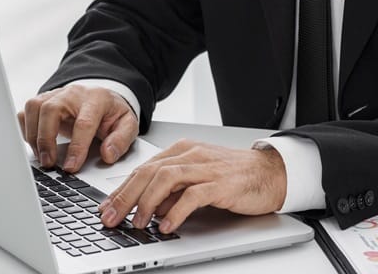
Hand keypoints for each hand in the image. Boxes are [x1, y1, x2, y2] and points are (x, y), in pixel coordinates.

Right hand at [18, 83, 138, 171]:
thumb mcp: (127, 125)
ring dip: (34, 134)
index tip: (71, 167)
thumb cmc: (111, 114)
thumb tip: (108, 155)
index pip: (83, 122)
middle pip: (51, 109)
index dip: (77, 147)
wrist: (102, 98)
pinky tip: (34, 145)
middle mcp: (72, 94)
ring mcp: (55, 94)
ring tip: (42, 157)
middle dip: (46, 139)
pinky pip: (26, 111)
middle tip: (48, 163)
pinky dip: (26, 129)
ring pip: (34, 107)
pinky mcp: (43, 100)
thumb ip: (121, 140)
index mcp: (96, 99)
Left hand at [98, 139, 286, 233]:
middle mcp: (190, 155)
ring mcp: (206, 167)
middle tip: (111, 217)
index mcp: (181, 151)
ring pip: (166, 179)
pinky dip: (177, 211)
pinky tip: (166, 226)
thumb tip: (149, 208)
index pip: (144, 168)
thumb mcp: (197, 180)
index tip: (106, 207)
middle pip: (149, 172)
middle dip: (126, 196)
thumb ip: (174, 191)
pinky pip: (193, 195)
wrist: (271, 172)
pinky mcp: (221, 183)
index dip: (122, 189)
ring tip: (137, 223)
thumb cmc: (234, 175)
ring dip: (147, 203)